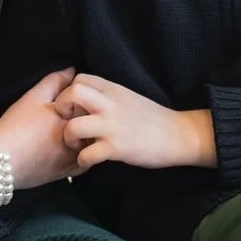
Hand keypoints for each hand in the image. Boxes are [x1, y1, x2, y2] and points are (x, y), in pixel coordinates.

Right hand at [0, 68, 83, 187]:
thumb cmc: (16, 126)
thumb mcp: (33, 97)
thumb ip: (55, 81)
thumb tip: (73, 70)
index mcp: (73, 118)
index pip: (91, 104)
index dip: (80, 101)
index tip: (70, 101)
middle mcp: (79, 139)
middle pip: (93, 123)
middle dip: (86, 117)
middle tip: (66, 116)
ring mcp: (76, 158)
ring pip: (92, 143)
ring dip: (86, 136)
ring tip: (65, 132)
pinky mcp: (69, 173)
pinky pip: (86, 161)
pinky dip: (82, 153)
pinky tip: (67, 148)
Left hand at [57, 74, 216, 171]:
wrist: (178, 134)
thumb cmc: (153, 118)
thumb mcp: (128, 97)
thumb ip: (107, 96)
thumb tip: (84, 102)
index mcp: (113, 89)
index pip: (79, 78)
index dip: (69, 92)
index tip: (73, 106)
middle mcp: (110, 104)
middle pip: (72, 92)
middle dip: (62, 107)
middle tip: (67, 121)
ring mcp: (112, 126)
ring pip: (73, 126)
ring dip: (68, 138)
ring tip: (76, 145)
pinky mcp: (117, 148)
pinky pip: (86, 154)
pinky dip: (82, 160)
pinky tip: (88, 161)